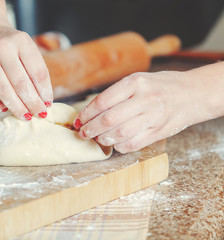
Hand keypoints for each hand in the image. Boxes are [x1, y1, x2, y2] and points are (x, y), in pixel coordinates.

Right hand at [0, 14, 52, 119]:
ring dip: (17, 108)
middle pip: (22, 84)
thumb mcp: (24, 46)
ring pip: (4, 91)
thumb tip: (43, 99)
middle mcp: (3, 48)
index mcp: (21, 41)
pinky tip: (2, 108)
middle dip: (33, 104)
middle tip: (40, 114)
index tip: (48, 103)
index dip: (45, 91)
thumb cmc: (7, 41)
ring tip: (26, 116)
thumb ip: (33, 68)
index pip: (38, 72)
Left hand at [73, 70, 215, 152]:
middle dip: (90, 129)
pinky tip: (114, 143)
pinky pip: (133, 144)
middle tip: (82, 132)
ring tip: (96, 138)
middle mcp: (144, 99)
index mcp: (135, 82)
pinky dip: (119, 146)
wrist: (194, 94)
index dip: (86, 113)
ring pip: (119, 134)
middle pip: (108, 120)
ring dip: (102, 139)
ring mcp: (153, 117)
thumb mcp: (139, 80)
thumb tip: (91, 111)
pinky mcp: (159, 132)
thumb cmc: (161, 86)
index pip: (103, 101)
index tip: (79, 119)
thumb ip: (117, 94)